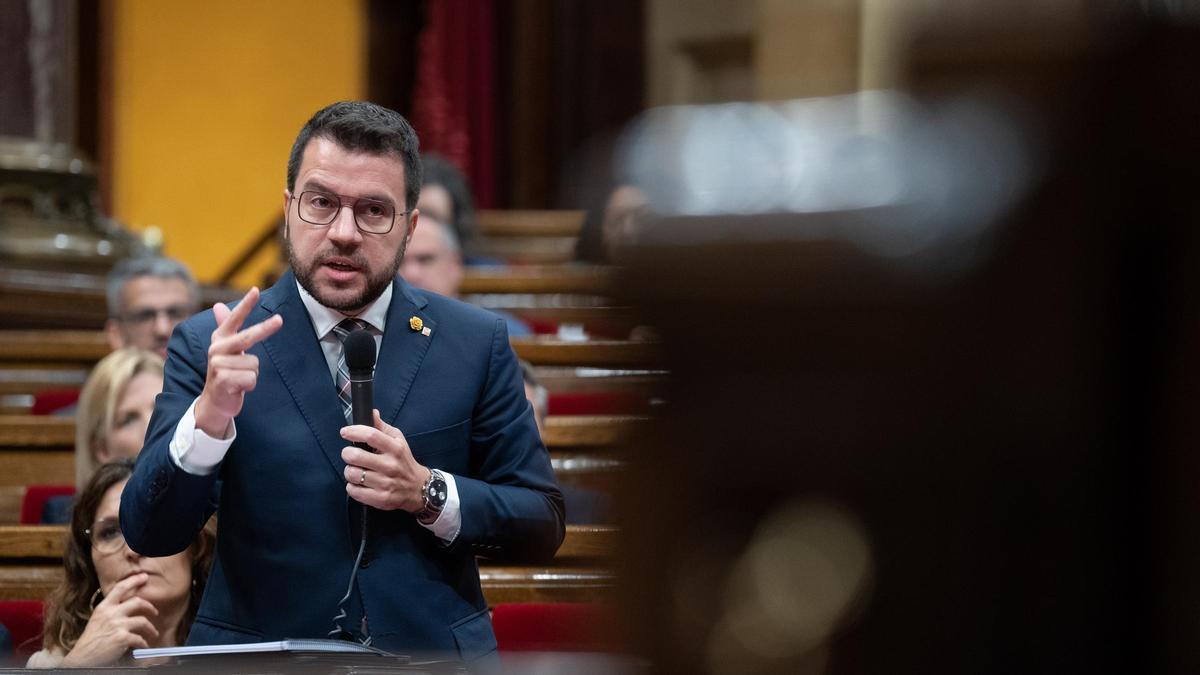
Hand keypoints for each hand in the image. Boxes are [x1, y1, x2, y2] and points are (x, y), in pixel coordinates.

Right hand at [61, 573, 158, 666]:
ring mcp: (117, 625)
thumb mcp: (98, 619)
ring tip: (153, 633)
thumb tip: (127, 605)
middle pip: (137, 602)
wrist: (82, 657)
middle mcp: (111, 614)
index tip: (144, 576)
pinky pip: (140, 639)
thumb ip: (111, 610)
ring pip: (143, 621)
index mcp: (104, 607)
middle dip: (150, 606)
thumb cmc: (91, 639)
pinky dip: (144, 643)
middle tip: (155, 611)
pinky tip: (144, 645)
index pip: (120, 588)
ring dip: (151, 628)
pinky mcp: (122, 638)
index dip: (134, 580)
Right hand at [194, 287, 282, 437]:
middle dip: (265, 328)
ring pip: (255, 364)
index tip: (256, 290)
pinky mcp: (223, 380)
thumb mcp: (225, 349)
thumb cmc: (226, 372)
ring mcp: (218, 365)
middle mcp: (216, 349)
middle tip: (280, 319)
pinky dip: (250, 385)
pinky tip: (238, 388)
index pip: (233, 318)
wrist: (214, 402)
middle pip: (248, 336)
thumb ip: (224, 327)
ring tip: (239, 378)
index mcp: (219, 339)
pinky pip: (252, 378)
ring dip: (252, 374)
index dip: (245, 304)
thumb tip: (218, 305)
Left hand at [341, 410, 430, 511]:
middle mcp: (391, 465)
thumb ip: (382, 427)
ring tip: (356, 470)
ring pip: (352, 474)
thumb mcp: (398, 440)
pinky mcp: (380, 498)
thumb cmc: (403, 461)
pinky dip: (352, 486)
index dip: (354, 432)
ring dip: (349, 471)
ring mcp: (385, 483)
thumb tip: (372, 413)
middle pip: (356, 455)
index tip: (345, 432)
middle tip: (350, 454)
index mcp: (395, 448)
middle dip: (347, 453)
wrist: (418, 488)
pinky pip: (354, 491)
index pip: (371, 435)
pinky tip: (359, 484)